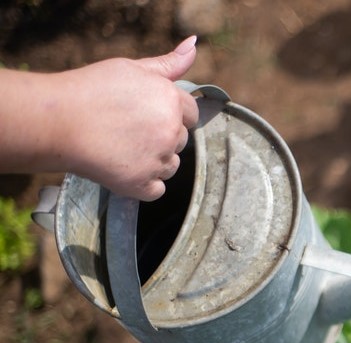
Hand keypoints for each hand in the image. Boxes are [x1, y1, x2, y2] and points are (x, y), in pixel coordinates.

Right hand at [51, 36, 199, 200]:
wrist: (55, 120)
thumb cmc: (90, 90)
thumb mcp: (132, 68)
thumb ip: (168, 64)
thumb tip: (194, 45)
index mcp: (171, 100)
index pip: (191, 113)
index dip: (172, 114)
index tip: (148, 115)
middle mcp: (171, 130)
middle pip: (180, 140)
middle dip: (162, 137)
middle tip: (127, 130)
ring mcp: (158, 159)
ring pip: (170, 166)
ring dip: (154, 161)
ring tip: (122, 148)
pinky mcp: (142, 183)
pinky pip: (157, 189)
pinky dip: (143, 184)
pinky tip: (123, 168)